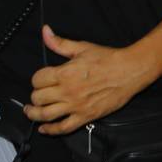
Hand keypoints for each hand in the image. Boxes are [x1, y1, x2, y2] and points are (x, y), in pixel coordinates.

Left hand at [25, 26, 153, 135]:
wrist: (130, 71)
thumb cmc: (108, 59)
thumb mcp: (82, 47)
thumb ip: (60, 43)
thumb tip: (45, 31)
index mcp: (65, 73)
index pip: (37, 80)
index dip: (37, 79)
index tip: (41, 79)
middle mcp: (67, 91)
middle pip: (38, 98)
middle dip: (35, 96)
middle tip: (37, 95)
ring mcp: (76, 106)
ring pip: (45, 115)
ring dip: (34, 114)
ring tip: (32, 111)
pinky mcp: (85, 116)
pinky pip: (63, 128)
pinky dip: (50, 130)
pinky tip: (44, 128)